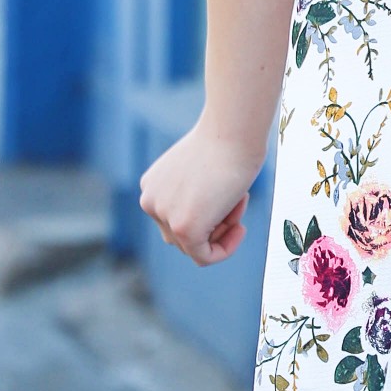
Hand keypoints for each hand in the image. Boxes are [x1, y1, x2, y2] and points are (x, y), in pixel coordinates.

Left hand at [140, 120, 261, 265]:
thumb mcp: (199, 172)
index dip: (207, 213)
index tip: (227, 199)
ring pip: (193, 247)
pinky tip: (240, 229)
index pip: (175, 218)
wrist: (232, 133)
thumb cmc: (226, 145)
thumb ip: (193, 195)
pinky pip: (204, 257)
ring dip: (222, 232)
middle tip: (236, 201)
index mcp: (151, 187)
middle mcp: (150, 201)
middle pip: (181, 235)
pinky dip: (225, 249)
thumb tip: (203, 216)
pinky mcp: (183, 229)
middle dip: (214, 224)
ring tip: (238, 203)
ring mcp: (164, 216)